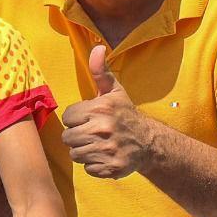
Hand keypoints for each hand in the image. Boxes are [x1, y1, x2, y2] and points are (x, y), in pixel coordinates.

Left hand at [61, 45, 154, 178]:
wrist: (148, 142)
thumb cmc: (125, 114)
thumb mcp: (114, 91)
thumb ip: (100, 71)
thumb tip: (96, 47)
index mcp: (100, 109)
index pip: (68, 118)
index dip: (76, 119)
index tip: (89, 118)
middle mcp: (102, 129)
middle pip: (68, 138)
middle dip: (77, 136)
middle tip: (92, 133)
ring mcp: (107, 150)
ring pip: (75, 154)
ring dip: (84, 150)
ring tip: (98, 144)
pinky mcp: (110, 168)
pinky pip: (87, 168)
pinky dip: (94, 165)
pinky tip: (105, 156)